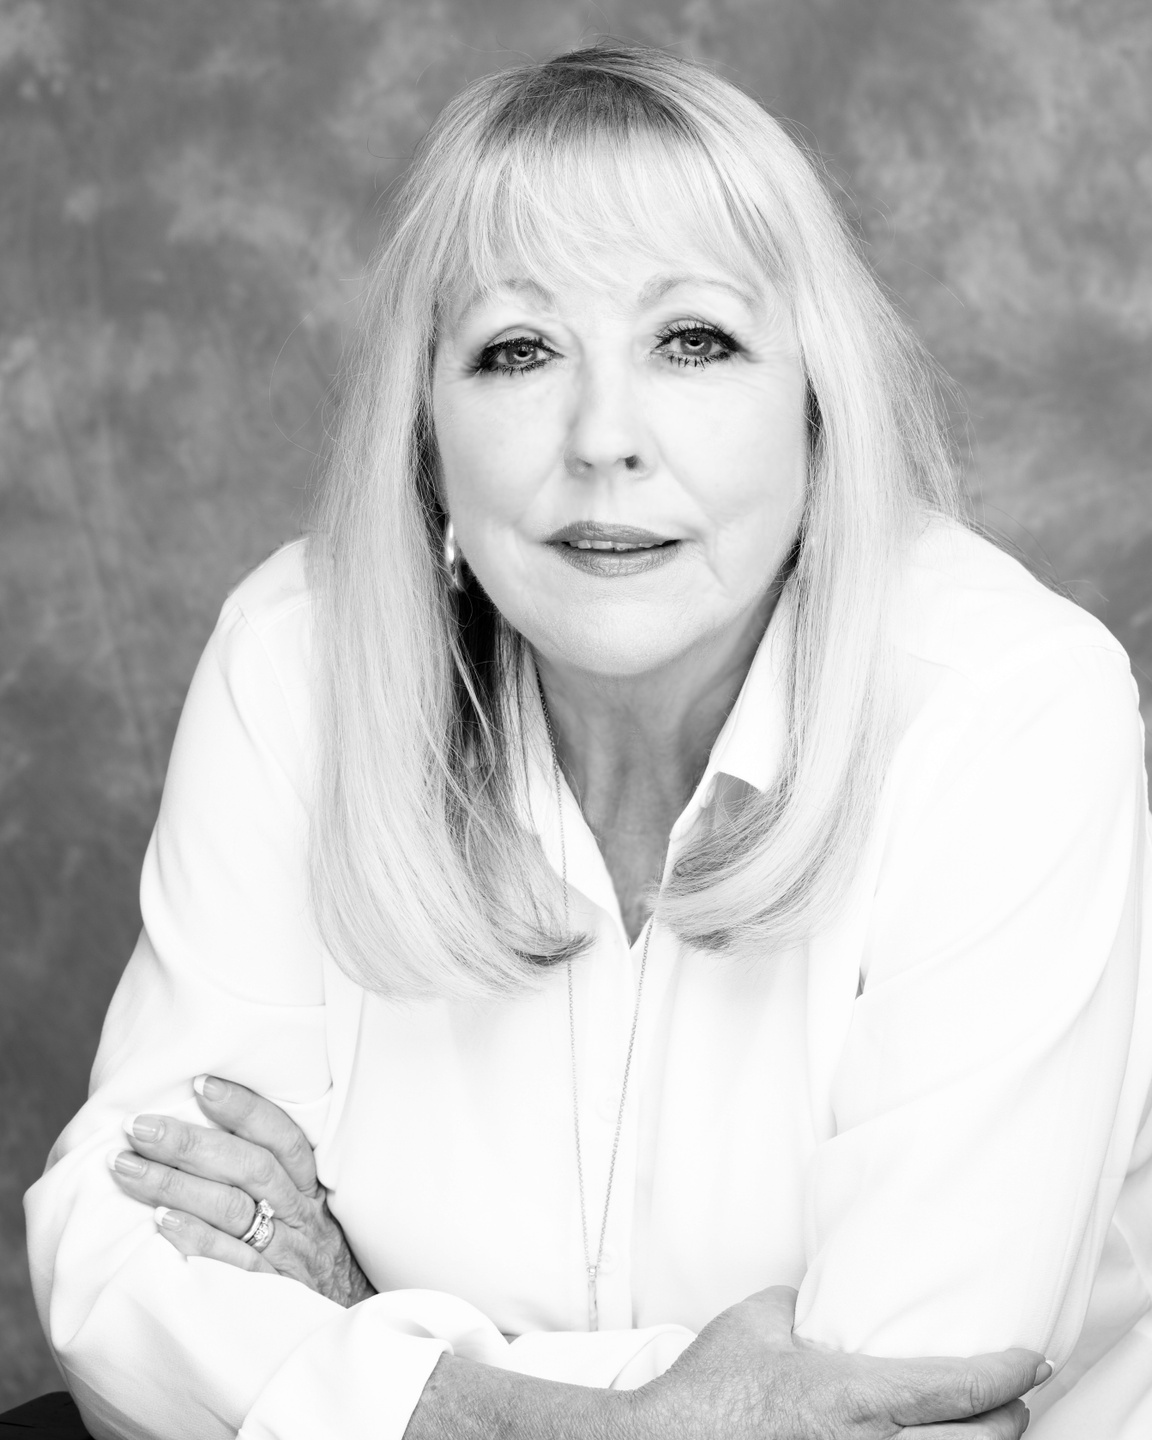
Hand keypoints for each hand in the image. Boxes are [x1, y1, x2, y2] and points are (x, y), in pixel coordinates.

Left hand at [108, 1075, 374, 1307]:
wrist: (344, 1316)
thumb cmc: (308, 1251)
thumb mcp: (303, 1205)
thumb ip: (267, 1171)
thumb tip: (203, 1124)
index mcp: (308, 1185)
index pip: (281, 1135)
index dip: (245, 1107)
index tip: (200, 1084)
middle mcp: (300, 1213)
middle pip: (250, 1168)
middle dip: (191, 1143)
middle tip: (140, 1127)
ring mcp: (287, 1252)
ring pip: (234, 1209)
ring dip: (176, 1185)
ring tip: (127, 1167)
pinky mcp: (271, 1291)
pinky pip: (234, 1262)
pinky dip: (198, 1239)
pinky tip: (160, 1223)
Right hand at [629, 1287, 1048, 1438]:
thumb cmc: (709, 1389)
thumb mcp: (757, 1318)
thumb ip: (804, 1302)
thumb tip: (824, 1295)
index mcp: (852, 1396)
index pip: (959, 1390)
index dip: (1009, 1374)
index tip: (1032, 1361)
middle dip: (1009, 1419)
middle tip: (1015, 1395)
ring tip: (984, 1428)